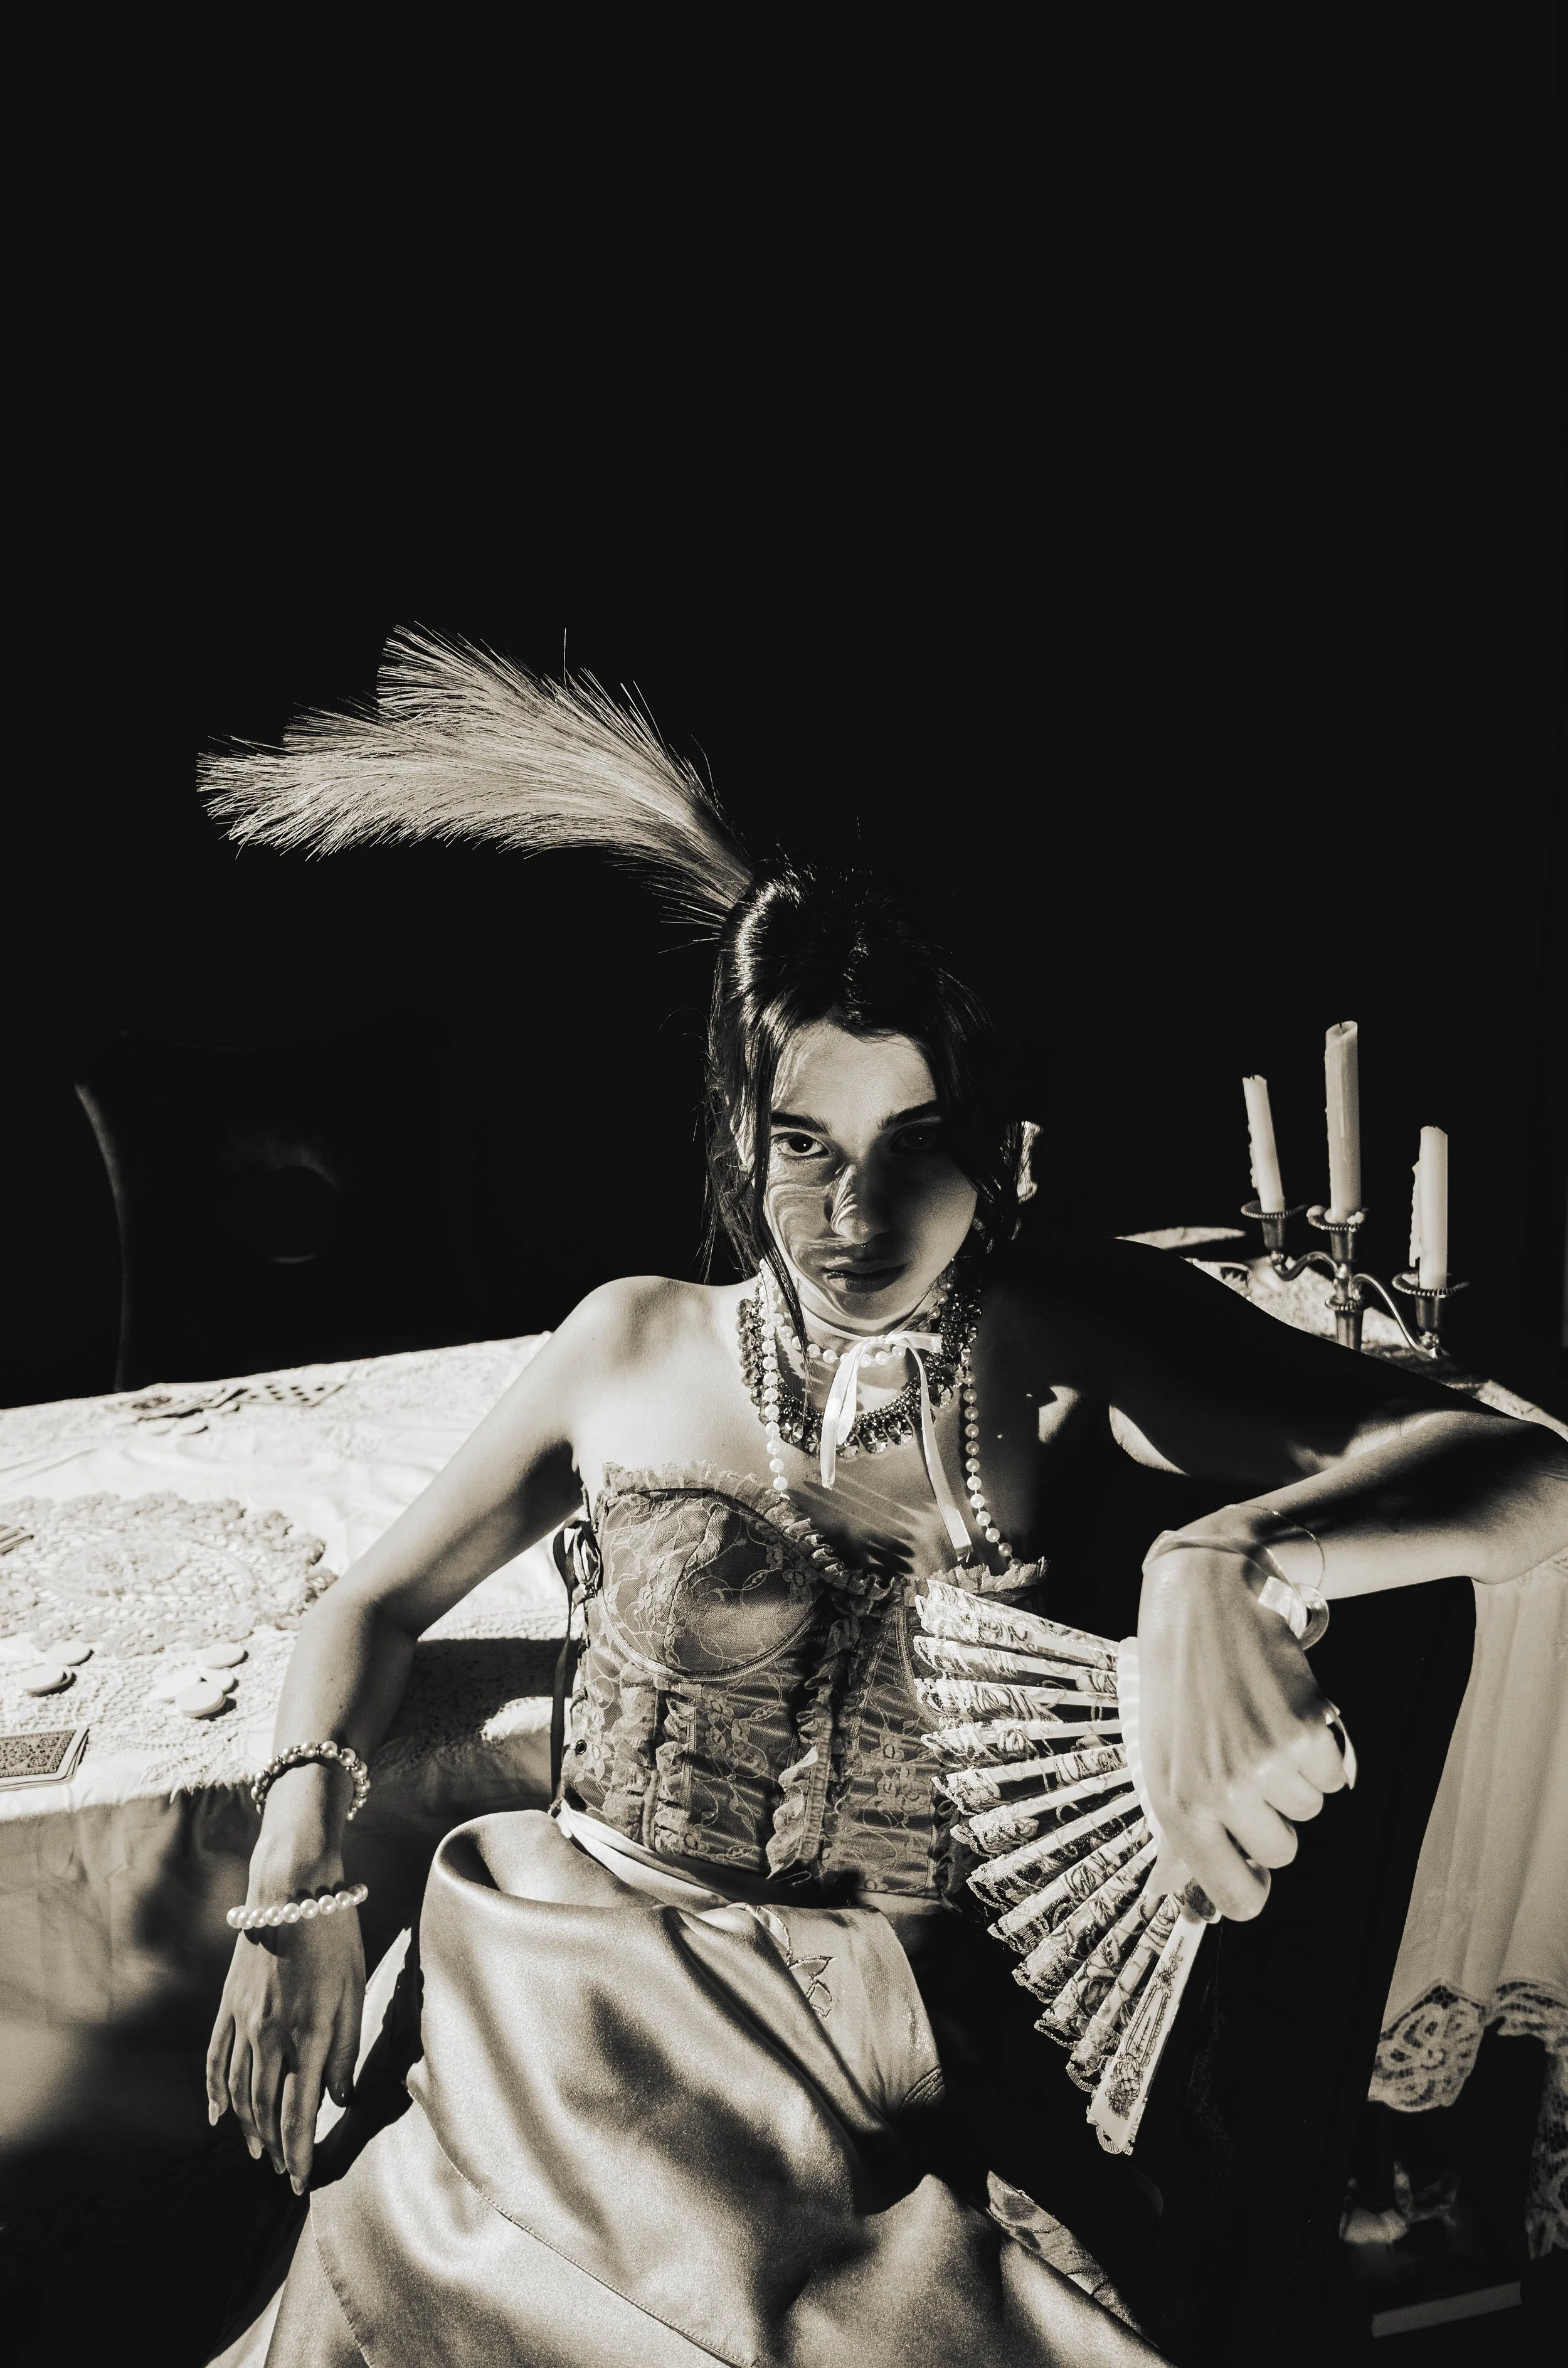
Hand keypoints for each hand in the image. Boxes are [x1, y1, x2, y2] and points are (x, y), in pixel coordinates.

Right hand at [206, 1886, 364, 2191]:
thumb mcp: (356, 1992)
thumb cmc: (335, 1939)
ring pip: (240, 2091)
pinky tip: (216, 2116)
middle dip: (275, 2147)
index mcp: (308, 2035)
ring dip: (248, 2127)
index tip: (300, 2182)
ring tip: (258, 2151)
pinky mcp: (228, 2006)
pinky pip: (217, 2059)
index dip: (299, 2153)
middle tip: (282, 2171)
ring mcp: (244, 2022)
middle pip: (266, 2109)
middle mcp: (270, 2037)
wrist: (292, 1891)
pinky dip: (215, 2091)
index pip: (299, 2113)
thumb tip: (338, 2097)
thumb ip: (347, 2050)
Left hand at [1136, 1546, 1349, 1920]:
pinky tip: (1285, 1711)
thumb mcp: (1164, 1764)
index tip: (1252, 1865)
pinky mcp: (1305, 1734)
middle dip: (1272, 1815)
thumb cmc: (1179, 1690)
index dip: (1251, 1887)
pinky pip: (1335, 1776)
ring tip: (1257, 1725)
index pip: (1237, 1898)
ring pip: (1310, 1810)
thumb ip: (1187, 1839)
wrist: (1202, 1605)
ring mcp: (1265, 1764)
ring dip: (1294, 1776)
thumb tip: (1200, 1914)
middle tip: (1245, 1760)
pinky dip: (1321, 1750)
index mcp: (1177, 1806)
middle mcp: (1220, 1791)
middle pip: (1282, 1853)